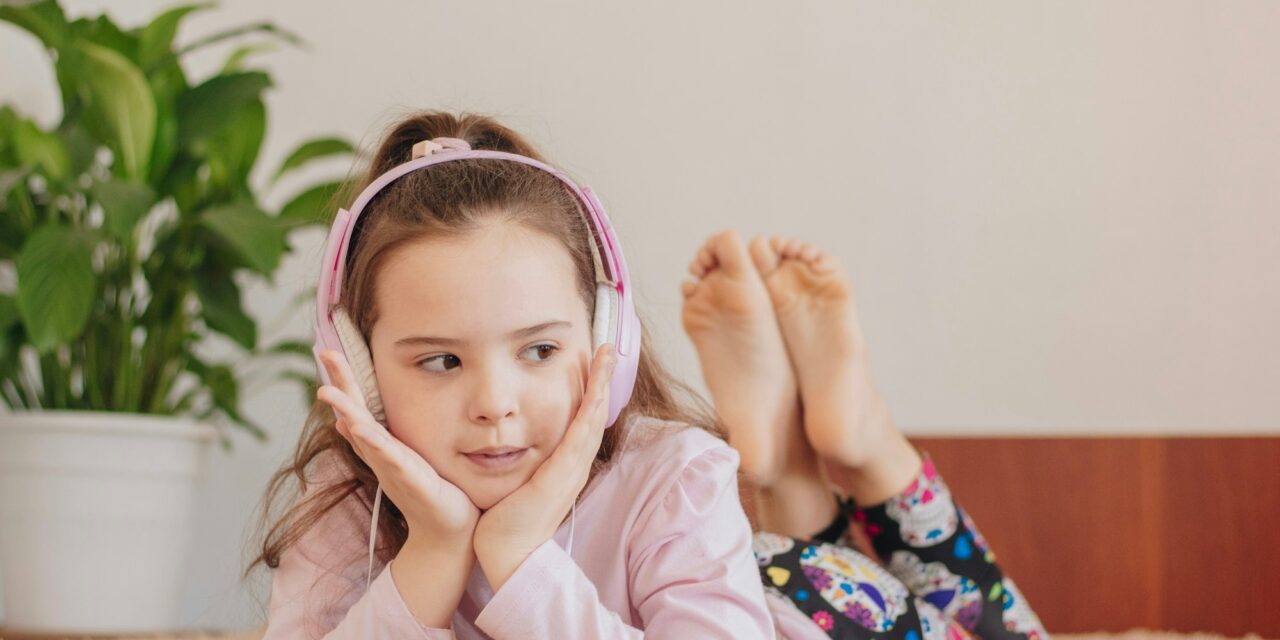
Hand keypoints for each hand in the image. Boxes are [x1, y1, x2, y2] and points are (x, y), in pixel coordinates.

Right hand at [316, 349, 479, 544]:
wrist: (447, 534)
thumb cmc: (430, 495)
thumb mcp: (401, 461)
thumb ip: (375, 441)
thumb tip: (343, 423)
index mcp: (381, 447)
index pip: (357, 407)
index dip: (342, 379)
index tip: (327, 349)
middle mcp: (381, 456)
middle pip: (354, 414)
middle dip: (339, 383)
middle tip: (323, 352)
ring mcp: (393, 469)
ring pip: (365, 436)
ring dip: (346, 413)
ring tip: (327, 391)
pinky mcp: (412, 482)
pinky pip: (391, 460)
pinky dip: (374, 444)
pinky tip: (360, 428)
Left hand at [473, 343, 616, 589]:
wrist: (508, 554)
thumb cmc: (507, 520)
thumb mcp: (519, 480)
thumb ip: (522, 459)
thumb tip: (511, 440)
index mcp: (565, 465)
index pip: (583, 420)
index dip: (590, 390)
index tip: (591, 364)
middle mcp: (574, 465)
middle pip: (594, 414)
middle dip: (601, 380)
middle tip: (606, 349)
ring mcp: (571, 470)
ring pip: (592, 418)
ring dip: (601, 385)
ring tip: (605, 356)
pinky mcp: (561, 475)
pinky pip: (581, 436)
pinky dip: (590, 410)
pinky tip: (595, 389)